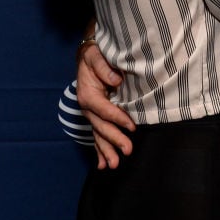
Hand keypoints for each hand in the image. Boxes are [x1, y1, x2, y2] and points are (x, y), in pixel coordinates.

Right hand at [77, 42, 135, 168]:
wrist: (88, 56)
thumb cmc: (95, 55)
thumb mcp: (97, 56)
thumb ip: (104, 67)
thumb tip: (116, 79)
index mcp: (88, 94)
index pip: (104, 109)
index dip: (118, 118)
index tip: (132, 126)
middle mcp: (87, 107)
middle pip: (101, 126)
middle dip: (114, 140)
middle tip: (127, 150)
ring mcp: (90, 114)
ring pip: (98, 134)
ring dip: (106, 150)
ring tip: (114, 164)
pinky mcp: (95, 116)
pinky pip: (97, 134)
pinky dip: (99, 150)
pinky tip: (103, 164)